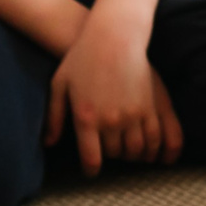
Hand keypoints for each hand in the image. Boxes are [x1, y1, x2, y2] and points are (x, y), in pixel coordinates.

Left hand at [45, 19, 183, 175]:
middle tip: (110, 151)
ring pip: (138, 149)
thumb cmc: (82, 58)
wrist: (113, 36)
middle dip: (112, 158)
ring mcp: (133, 113)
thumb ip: (54, 117)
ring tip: (129, 149)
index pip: (92, 159)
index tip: (92, 169)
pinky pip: (156, 135)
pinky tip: (148, 145)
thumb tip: (48, 143)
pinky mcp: (151, 104)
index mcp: (86, 118)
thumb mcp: (59, 85)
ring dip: (134, 154)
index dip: (92, 169)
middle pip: (115, 154)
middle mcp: (111, 119)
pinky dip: (153, 146)